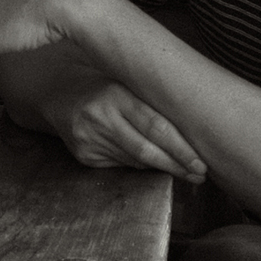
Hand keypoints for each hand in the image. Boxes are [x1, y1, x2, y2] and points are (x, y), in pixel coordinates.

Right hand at [42, 76, 205, 181]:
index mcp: (115, 94)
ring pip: (135, 160)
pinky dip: (140, 165)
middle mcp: (99, 117)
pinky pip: (121, 165)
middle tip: (199, 175)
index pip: (155, 127)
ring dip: (161, 167)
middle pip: (146, 150)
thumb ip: (151, 105)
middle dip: (176, 165)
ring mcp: (89, 139)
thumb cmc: (104, 88)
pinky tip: (151, 163)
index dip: (180, 149)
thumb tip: (189, 138)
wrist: (60, 95)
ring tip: (184, 171)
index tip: (200, 162)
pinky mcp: (84, 155)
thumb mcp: (127, 86)